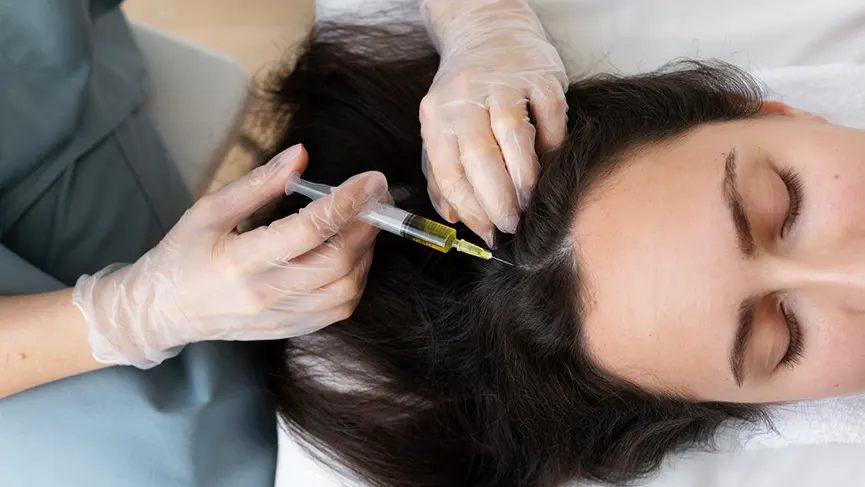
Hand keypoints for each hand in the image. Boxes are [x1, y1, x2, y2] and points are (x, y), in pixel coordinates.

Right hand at [72, 144, 387, 368]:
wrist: (163, 311)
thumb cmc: (183, 254)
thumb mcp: (210, 209)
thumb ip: (259, 183)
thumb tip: (302, 155)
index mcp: (241, 260)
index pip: (309, 229)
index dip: (347, 202)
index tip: (372, 180)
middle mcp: (265, 295)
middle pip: (337, 262)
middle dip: (367, 226)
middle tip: (378, 199)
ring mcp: (280, 318)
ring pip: (346, 289)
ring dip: (366, 254)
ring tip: (365, 225)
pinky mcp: (290, 330)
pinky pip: (339, 309)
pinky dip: (356, 280)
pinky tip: (352, 256)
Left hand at [419, 0, 567, 245]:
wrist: (489, 29)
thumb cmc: (466, 93)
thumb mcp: (441, 126)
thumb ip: (441, 172)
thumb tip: (451, 217)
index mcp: (437, 116)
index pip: (449, 172)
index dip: (470, 210)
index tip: (488, 234)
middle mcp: (466, 97)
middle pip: (479, 157)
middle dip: (497, 200)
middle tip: (512, 225)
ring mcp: (503, 83)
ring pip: (513, 135)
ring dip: (525, 177)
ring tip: (531, 203)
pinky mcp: (539, 74)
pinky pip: (549, 115)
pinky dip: (552, 144)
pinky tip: (552, 166)